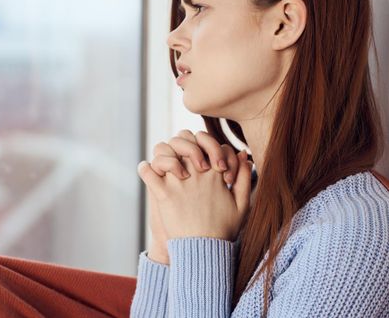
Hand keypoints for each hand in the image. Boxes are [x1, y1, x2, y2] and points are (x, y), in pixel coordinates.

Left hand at [138, 130, 252, 240]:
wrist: (204, 251)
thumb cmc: (223, 229)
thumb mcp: (242, 205)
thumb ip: (244, 179)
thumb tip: (244, 155)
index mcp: (214, 173)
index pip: (206, 140)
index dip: (204, 143)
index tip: (205, 160)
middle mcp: (195, 174)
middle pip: (183, 139)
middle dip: (182, 143)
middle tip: (182, 157)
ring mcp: (178, 183)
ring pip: (163, 151)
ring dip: (163, 154)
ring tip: (167, 165)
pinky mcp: (163, 195)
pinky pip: (147, 172)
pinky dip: (145, 169)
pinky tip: (148, 172)